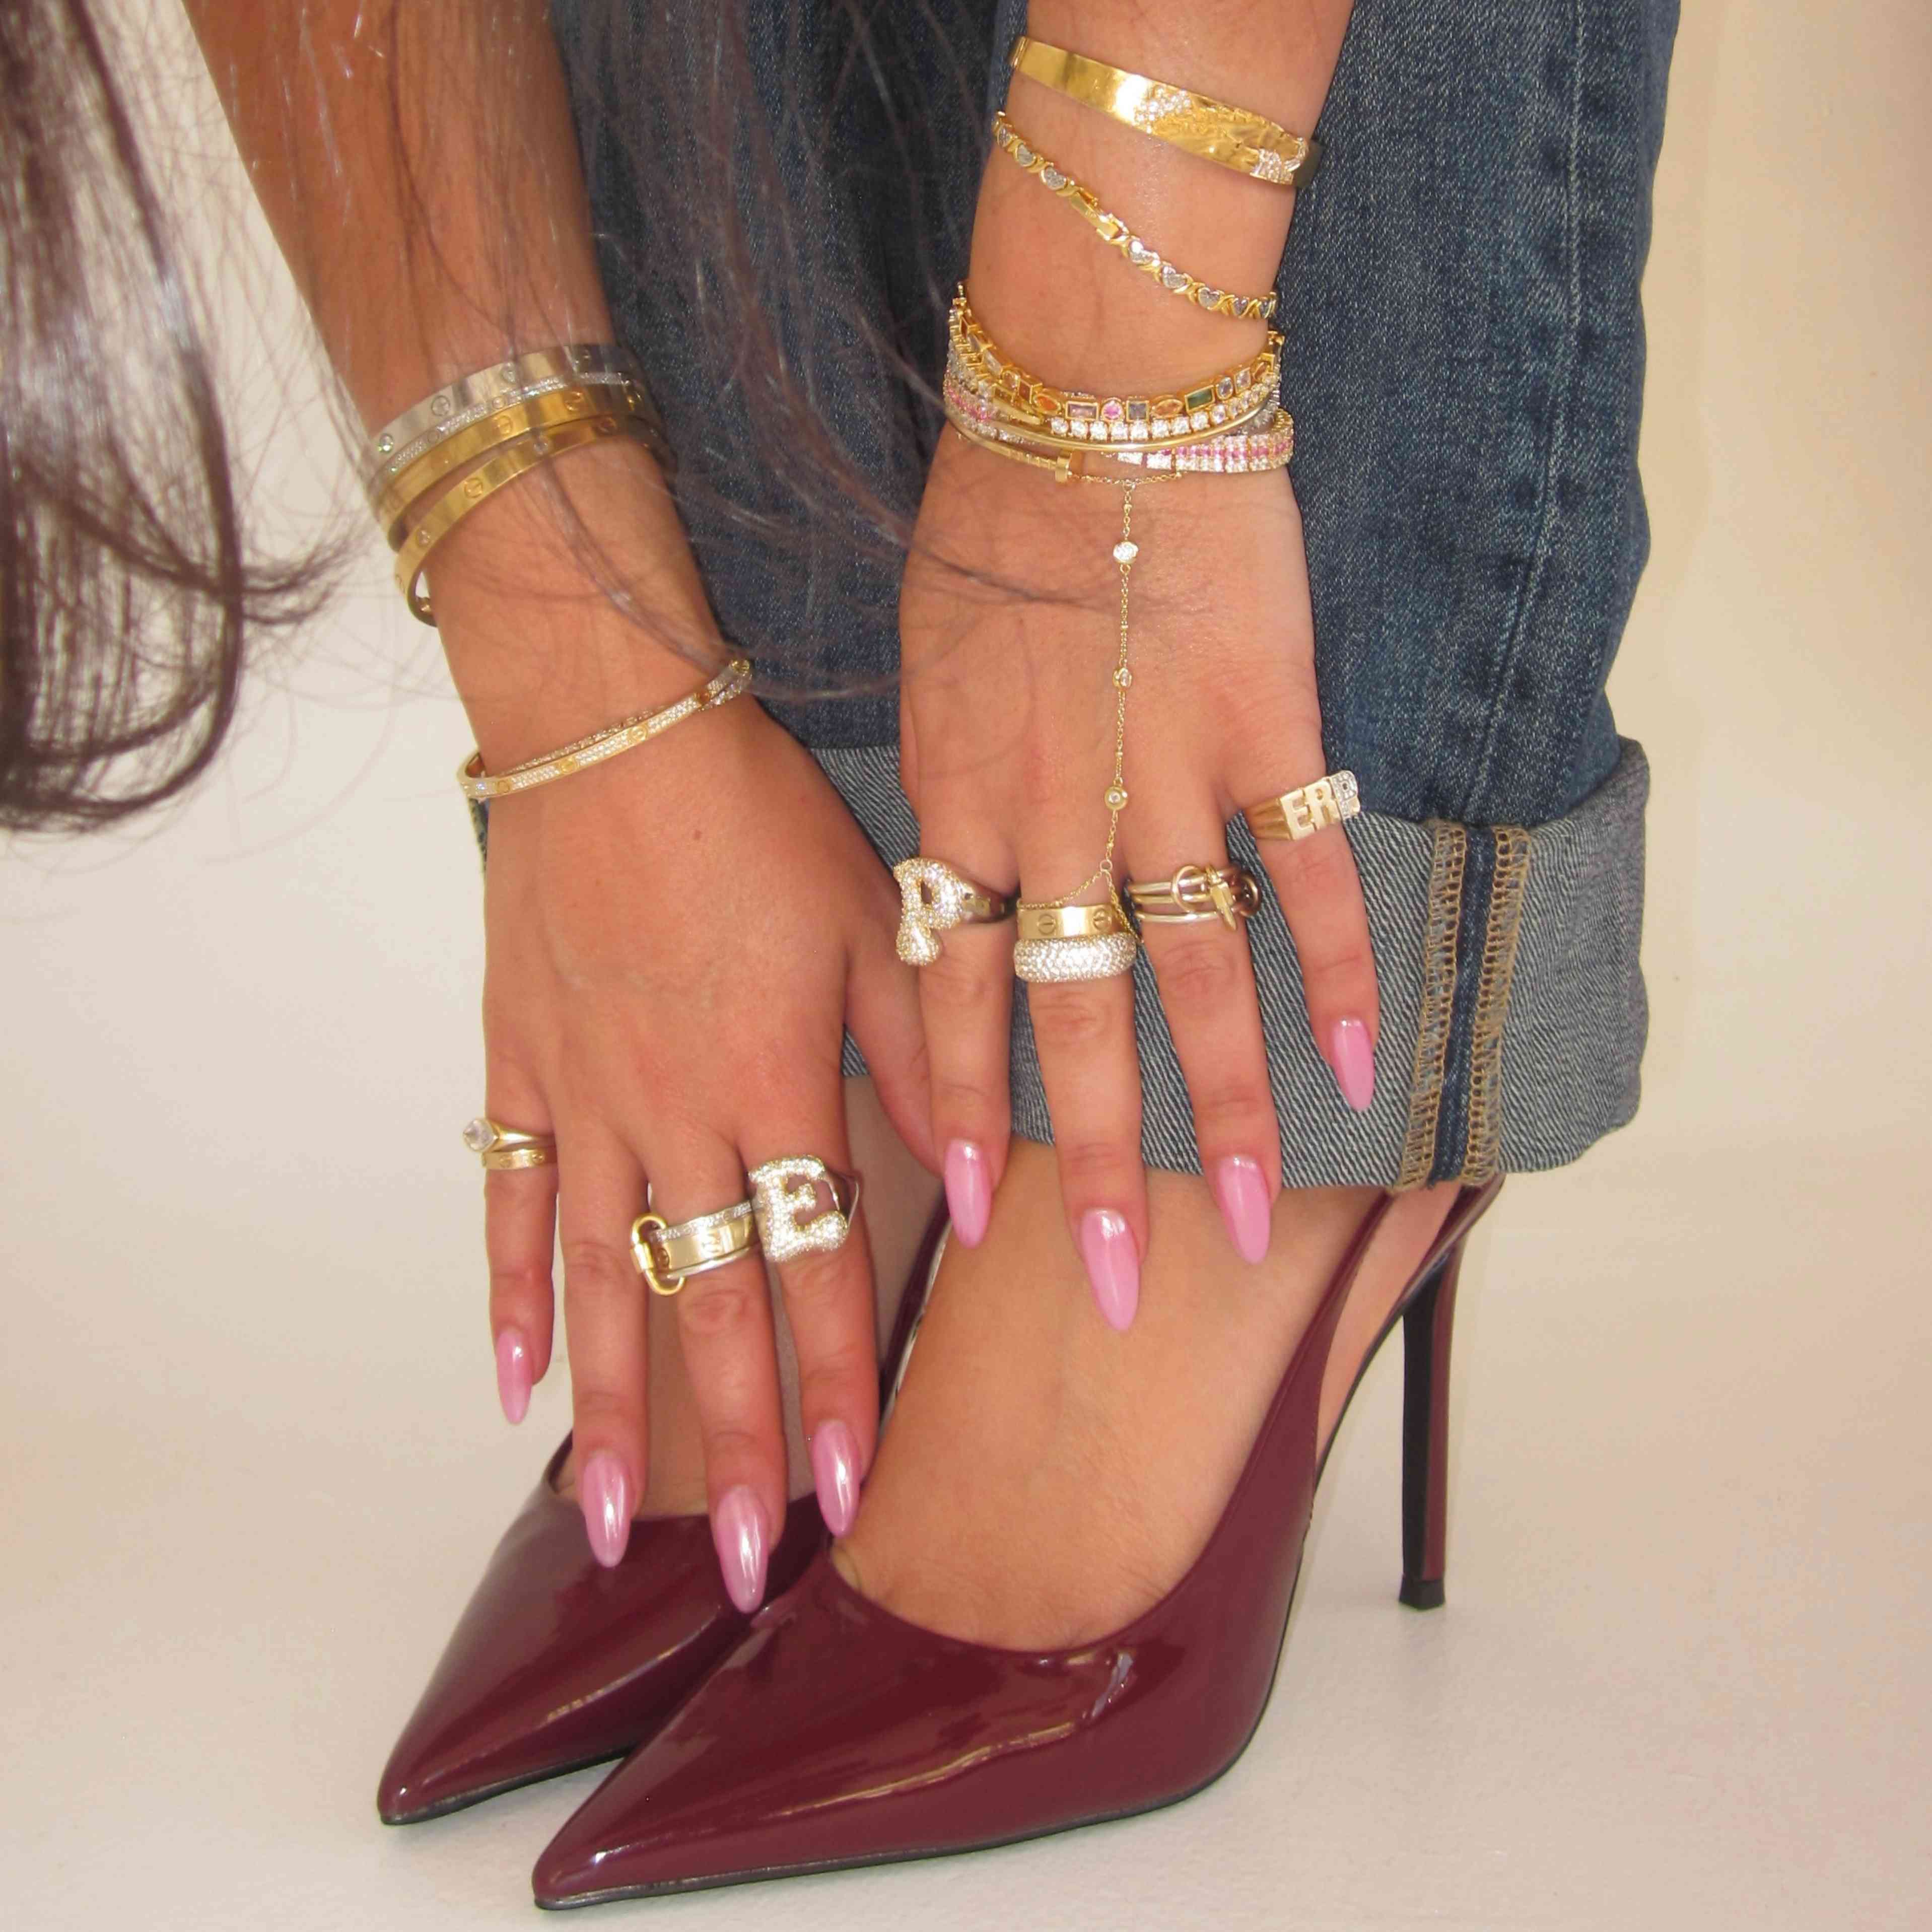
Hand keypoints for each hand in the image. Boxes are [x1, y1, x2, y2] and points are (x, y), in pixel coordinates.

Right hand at [478, 693, 934, 1591]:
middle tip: (739, 1566)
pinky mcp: (519, 1061)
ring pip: (601, 1284)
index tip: (853, 1495)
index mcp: (778, 1083)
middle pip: (707, 1307)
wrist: (613, 730)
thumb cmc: (759, 817)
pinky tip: (513, 1383)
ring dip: (612, 1411)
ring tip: (614, 1524)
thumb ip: (926, 1056)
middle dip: (731, 1445)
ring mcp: (587, 1097)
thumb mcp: (879, 919)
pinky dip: (508, 1291)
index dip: (836, 1388)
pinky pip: (510, 1197)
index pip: (816, 1269)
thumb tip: (976, 1178)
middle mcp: (678, 1115)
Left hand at [899, 435, 1376, 1321]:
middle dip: (1089, 1165)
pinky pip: (1306, 873)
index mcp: (958, 803)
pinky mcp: (1264, 727)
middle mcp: (1055, 815)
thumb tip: (963, 901)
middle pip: (1073, 1020)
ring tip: (1256, 1222)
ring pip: (1195, 976)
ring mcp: (1164, 777)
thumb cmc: (988, 532)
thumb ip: (946, 800)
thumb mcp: (922, 678)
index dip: (959, 1108)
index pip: (947, 991)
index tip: (972, 1214)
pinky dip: (1336, 968)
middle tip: (1103, 1289)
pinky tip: (1363, 1062)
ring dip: (1226, 1111)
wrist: (1085, 398)